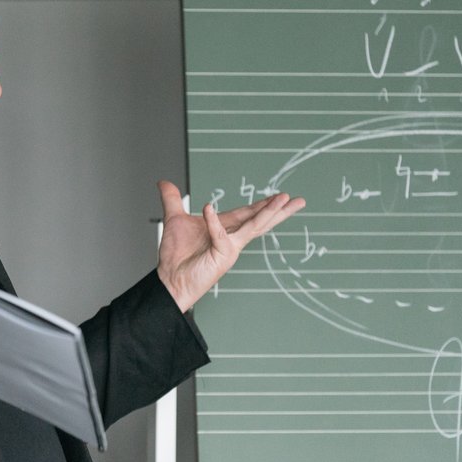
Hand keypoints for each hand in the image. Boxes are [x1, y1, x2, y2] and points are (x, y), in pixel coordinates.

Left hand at [156, 180, 305, 311]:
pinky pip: (220, 235)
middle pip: (259, 220)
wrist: (169, 280)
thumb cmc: (175, 256)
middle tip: (297, 200)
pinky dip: (214, 222)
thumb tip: (164, 182)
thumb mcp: (174, 220)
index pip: (247, 213)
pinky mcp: (222, 256)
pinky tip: (208, 207)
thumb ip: (172, 200)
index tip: (281, 196)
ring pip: (253, 227)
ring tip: (283, 200)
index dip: (263, 204)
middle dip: (278, 210)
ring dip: (267, 213)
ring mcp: (229, 248)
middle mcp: (231, 239)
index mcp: (224, 229)